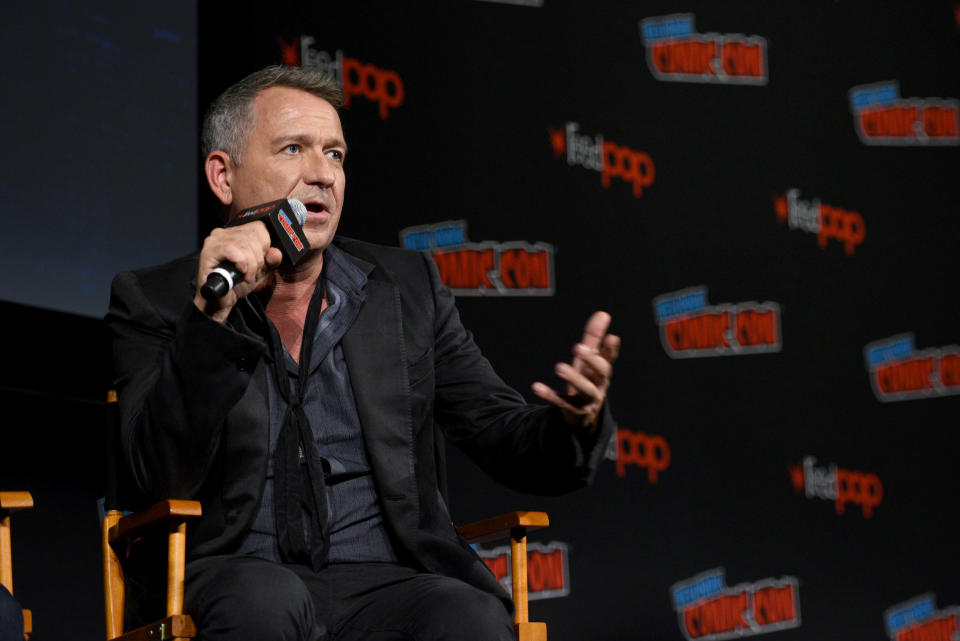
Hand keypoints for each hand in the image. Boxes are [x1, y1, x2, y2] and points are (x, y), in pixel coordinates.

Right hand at [193, 222, 282, 322]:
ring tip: (248, 276)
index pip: (258, 227)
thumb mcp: (260, 271)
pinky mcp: (209, 250)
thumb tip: (276, 252)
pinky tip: (240, 272)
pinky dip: (241, 263)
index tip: (262, 262)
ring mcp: (215, 240)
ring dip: (251, 264)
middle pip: (252, 235)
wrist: (220, 301)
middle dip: (258, 258)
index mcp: (236, 233)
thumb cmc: (236, 284)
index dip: (265, 245)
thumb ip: (270, 261)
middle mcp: (224, 233)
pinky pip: (232, 250)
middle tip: (254, 273)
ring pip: (243, 244)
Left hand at [532, 311, 619, 430]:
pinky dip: (549, 395)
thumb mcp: (589, 360)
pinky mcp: (573, 410)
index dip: (611, 349)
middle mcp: (599, 385)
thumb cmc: (587, 379)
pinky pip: (561, 402)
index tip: (612, 337)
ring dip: (573, 378)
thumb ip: (594, 338)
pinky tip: (536, 386)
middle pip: (601, 373)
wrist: (584, 416)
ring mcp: (588, 400)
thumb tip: (602, 314)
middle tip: (579, 347)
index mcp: (602, 371)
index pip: (609, 358)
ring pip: (585, 389)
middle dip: (592, 360)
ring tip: (559, 367)